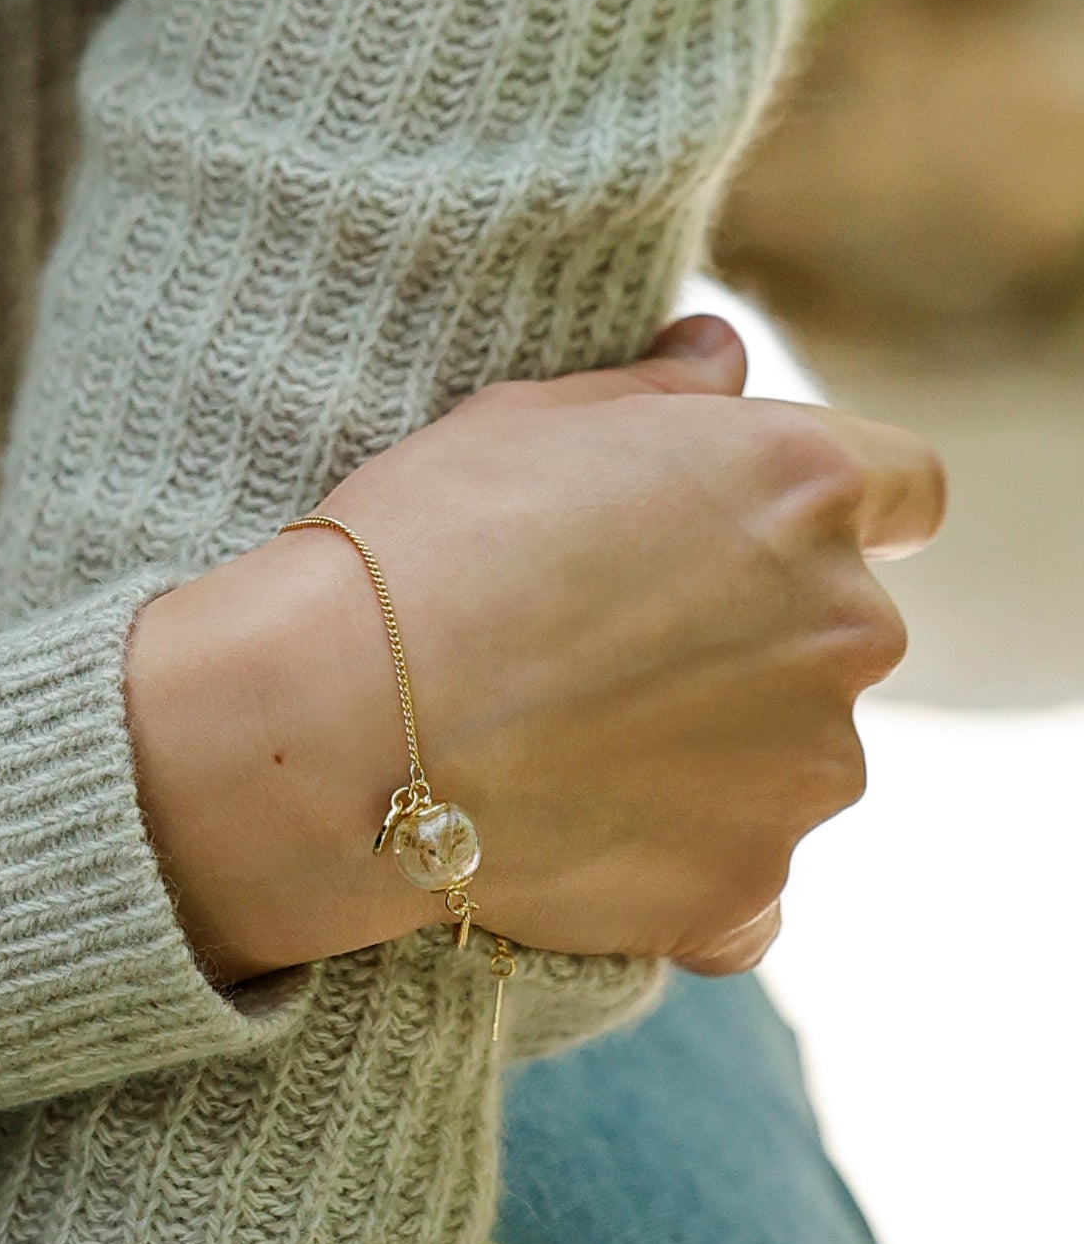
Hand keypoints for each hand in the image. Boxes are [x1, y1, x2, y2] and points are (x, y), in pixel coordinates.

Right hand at [125, 318, 945, 980]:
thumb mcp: (530, 419)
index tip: (757, 540)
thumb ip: (659, 389)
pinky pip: (748, 887)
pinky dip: (691, 872)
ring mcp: (807, 770)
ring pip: (796, 760)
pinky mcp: (748, 886)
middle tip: (614, 654)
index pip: (906, 491)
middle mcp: (846, 627)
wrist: (336, 722)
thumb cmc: (423, 542)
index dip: (835, 515)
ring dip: (724, 757)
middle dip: (760, 640)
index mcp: (808, 486)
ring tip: (575, 754)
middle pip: (843, 632)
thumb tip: (719, 357)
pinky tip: (586, 846)